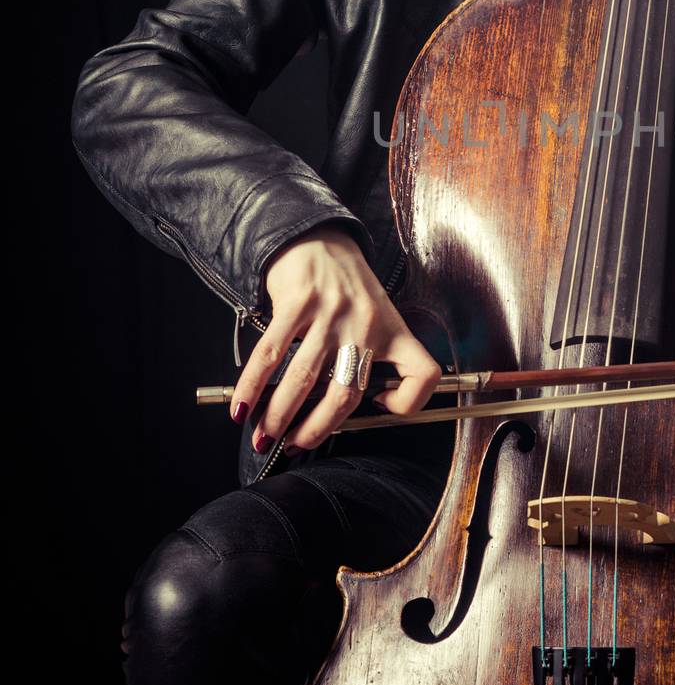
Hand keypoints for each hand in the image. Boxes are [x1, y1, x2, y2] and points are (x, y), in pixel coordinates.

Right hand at [229, 225, 440, 452]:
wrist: (318, 237)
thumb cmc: (349, 287)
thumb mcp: (378, 316)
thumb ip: (372, 358)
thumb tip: (341, 410)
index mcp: (393, 331)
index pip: (422, 373)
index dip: (407, 402)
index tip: (380, 407)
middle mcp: (366, 324)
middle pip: (346, 393)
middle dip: (315, 429)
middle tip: (292, 447)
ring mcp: (331, 313)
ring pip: (305, 378)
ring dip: (279, 415)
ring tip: (264, 437)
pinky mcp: (298, 302)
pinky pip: (271, 354)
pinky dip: (252, 386)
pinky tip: (242, 407)